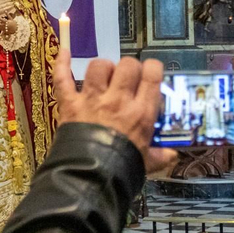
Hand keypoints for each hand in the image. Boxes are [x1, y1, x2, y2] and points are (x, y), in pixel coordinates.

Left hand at [54, 52, 175, 174]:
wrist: (90, 181)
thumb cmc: (122, 171)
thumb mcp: (146, 164)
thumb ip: (159, 157)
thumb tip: (171, 155)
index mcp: (141, 112)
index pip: (152, 75)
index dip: (153, 68)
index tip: (151, 72)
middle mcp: (118, 100)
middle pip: (127, 66)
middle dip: (129, 68)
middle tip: (127, 79)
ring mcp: (92, 100)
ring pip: (99, 67)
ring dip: (103, 68)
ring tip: (104, 77)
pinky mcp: (70, 105)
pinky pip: (63, 78)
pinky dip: (61, 64)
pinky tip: (64, 51)